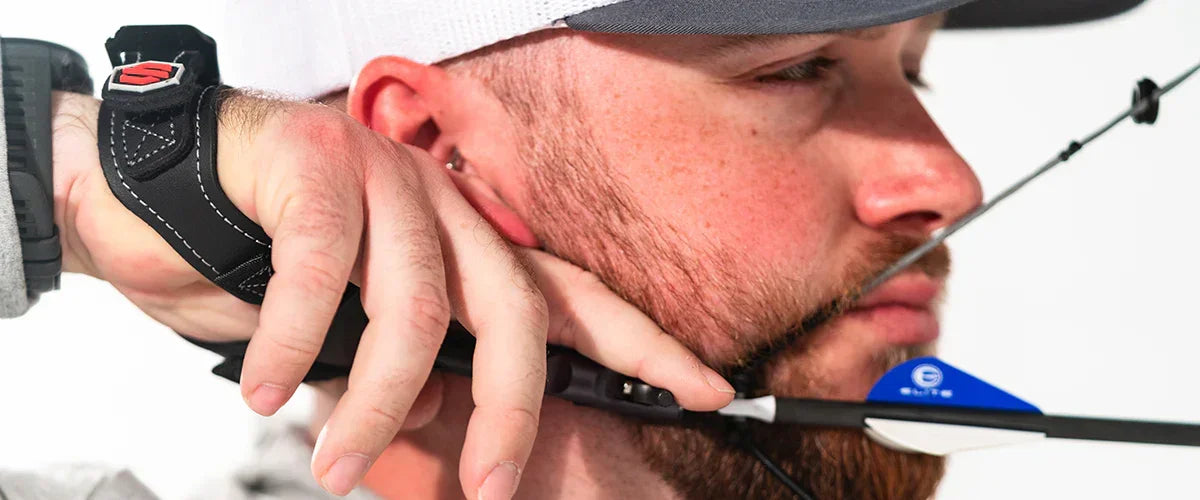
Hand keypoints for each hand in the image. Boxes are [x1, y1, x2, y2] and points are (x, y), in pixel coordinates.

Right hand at [50, 90, 735, 497]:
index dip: (642, 342)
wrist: (147, 188)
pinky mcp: (315, 161)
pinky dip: (291, 341)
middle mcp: (440, 201)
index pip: (571, 294)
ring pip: (415, 304)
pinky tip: (267, 386)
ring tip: (337, 459)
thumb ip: (403, 370)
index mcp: (463, 240)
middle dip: (511, 409)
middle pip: (514, 308)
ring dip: (375, 403)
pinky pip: (323, 268)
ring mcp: (382, 174)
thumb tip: (432, 421)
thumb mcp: (344, 335)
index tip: (703, 386)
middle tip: (488, 481)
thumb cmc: (252, 257)